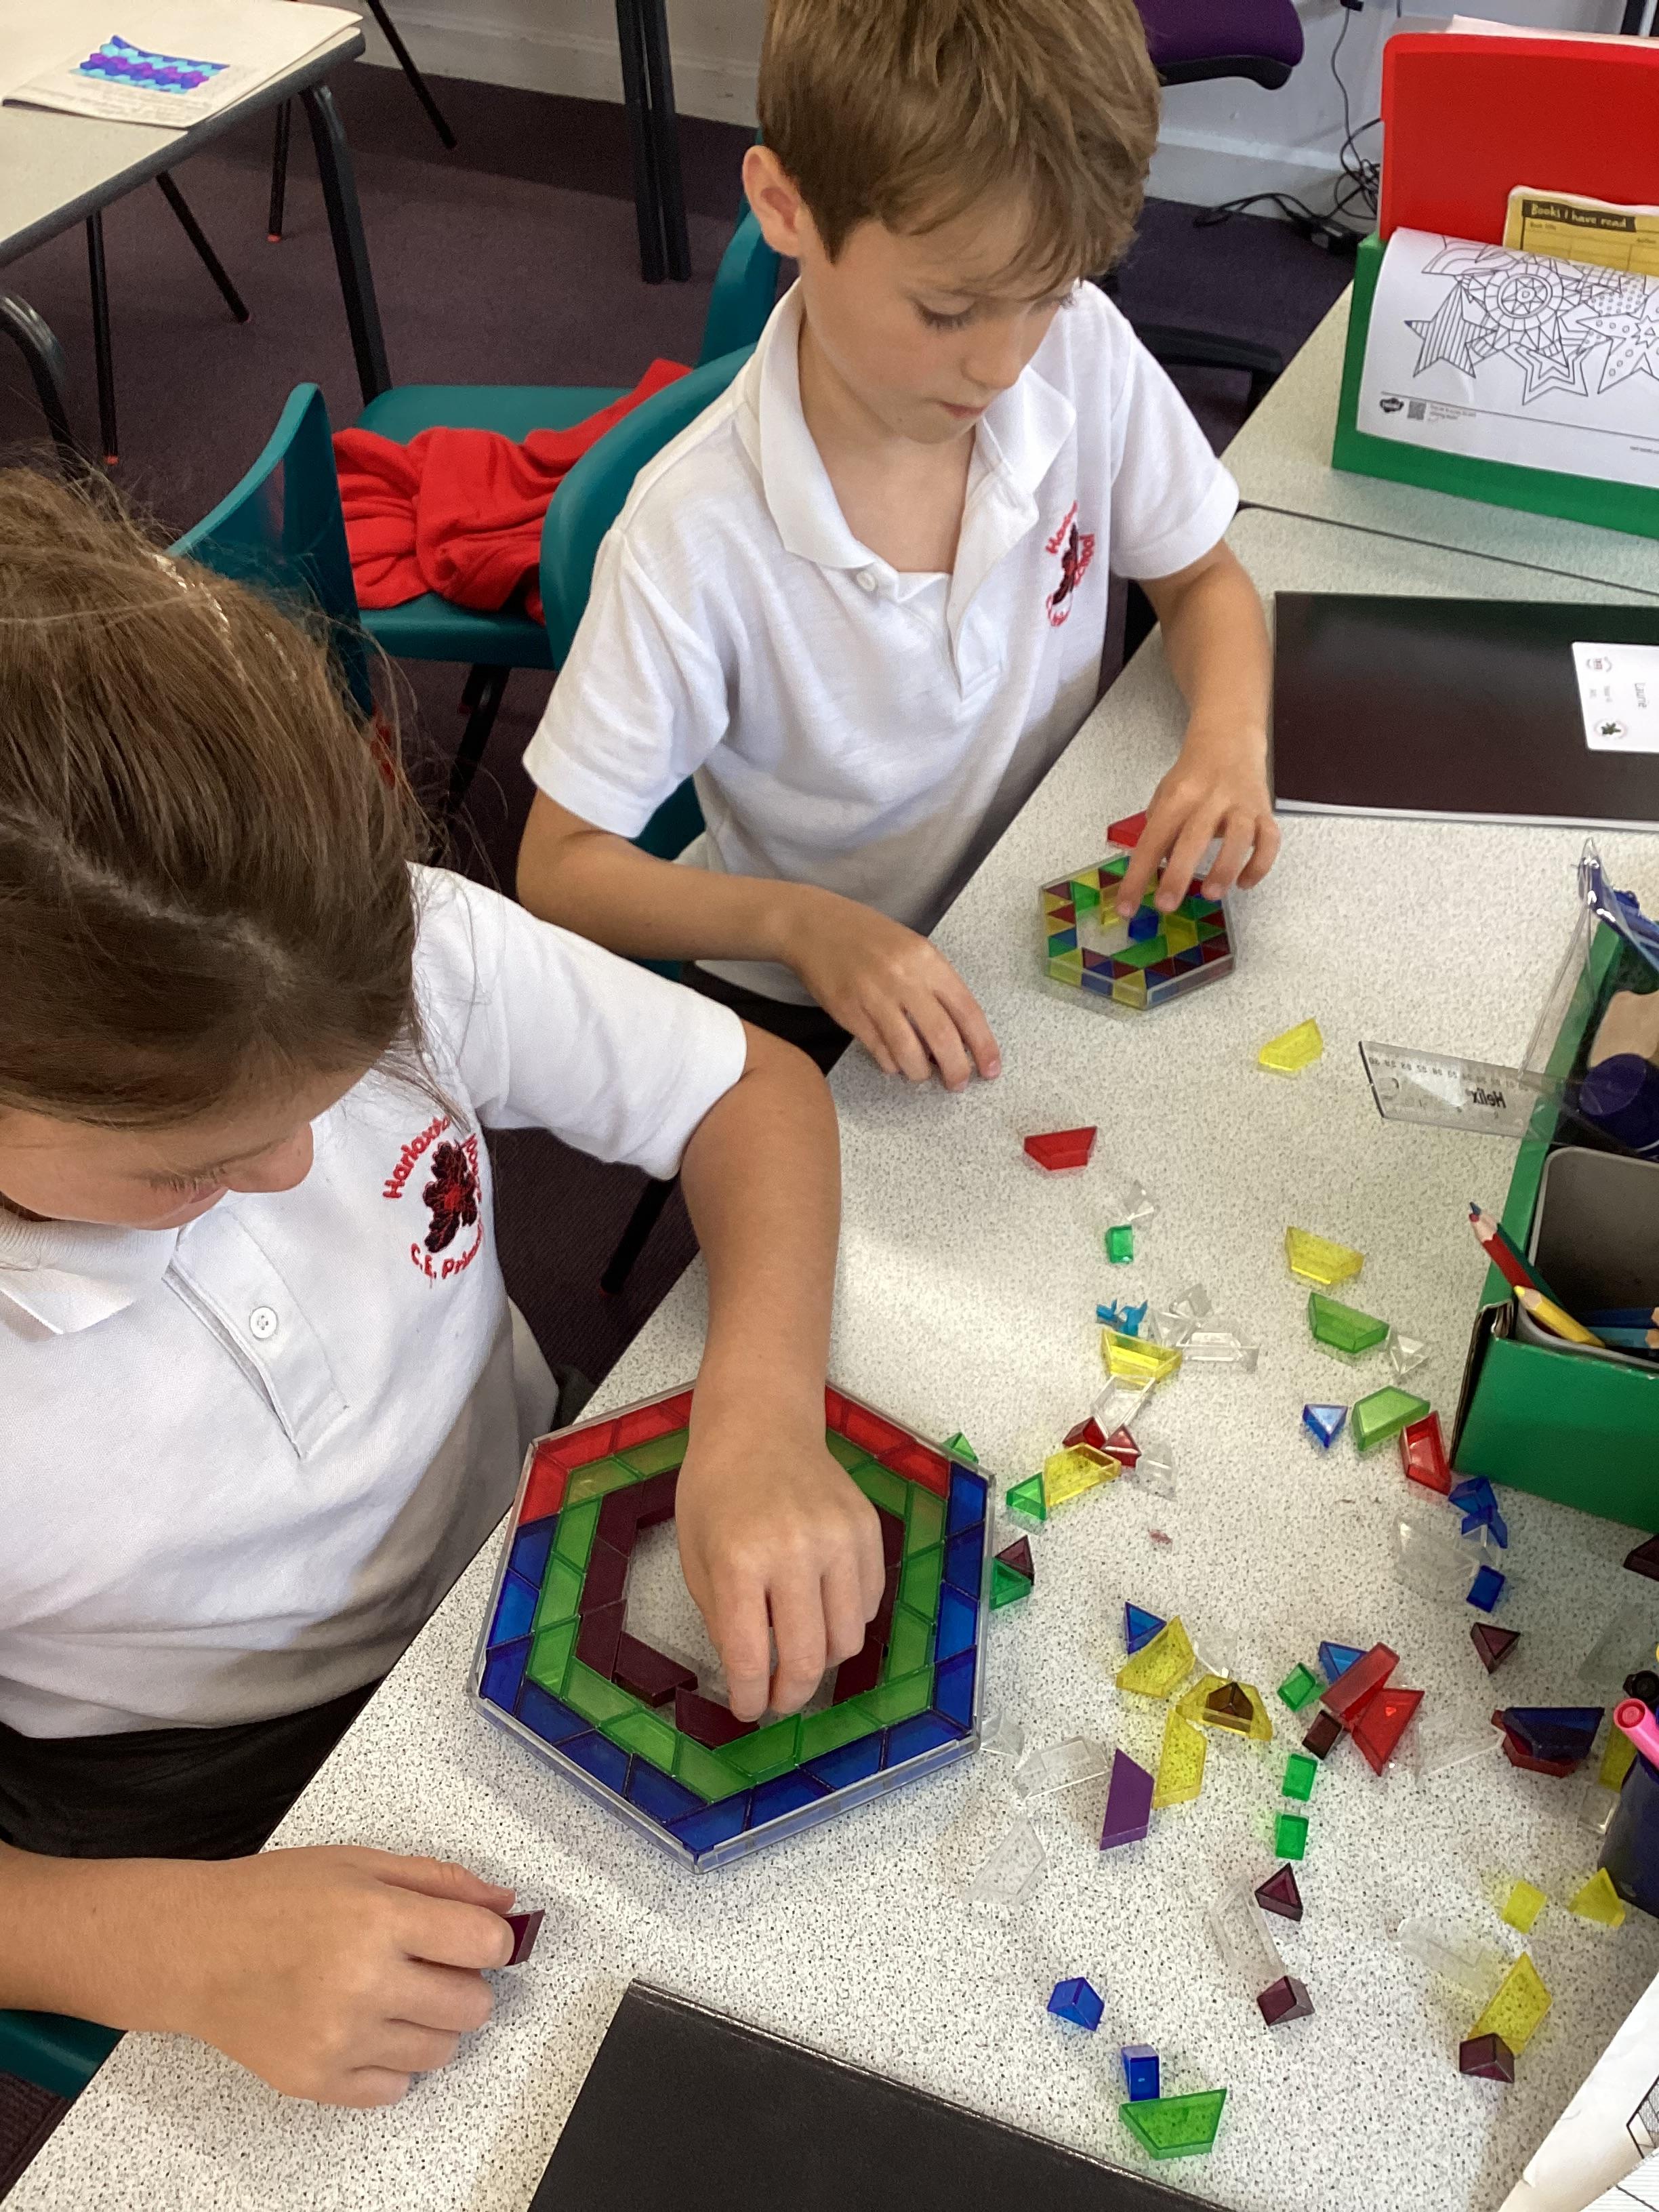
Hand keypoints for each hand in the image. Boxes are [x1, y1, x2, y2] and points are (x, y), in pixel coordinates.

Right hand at [172, 1848, 514, 2104]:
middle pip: (472, 2005)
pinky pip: (393, 2090)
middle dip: (466, 1983)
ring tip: (395, 1994)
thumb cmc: (272, 1899)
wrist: (194, 1950)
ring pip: (440, 2051)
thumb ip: (441, 1882)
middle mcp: (363, 1984)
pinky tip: (368, 2027)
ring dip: (432, 2023)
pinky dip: (393, 2064)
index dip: (492, 1939)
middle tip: (431, 1965)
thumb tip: (504, 1904)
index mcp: (378, 1919)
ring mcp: (339, 2040)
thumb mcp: (361, 1864)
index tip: (477, 1938)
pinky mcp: (316, 2081)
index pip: (484, 1944)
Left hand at [675, 1403, 884, 1720]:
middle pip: (810, 1657)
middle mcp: (796, 1549)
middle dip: (792, 1695)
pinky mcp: (868, 1529)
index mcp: (740, 1559)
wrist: (761, 1424)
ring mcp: (839, 1538)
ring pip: (849, 1638)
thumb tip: (752, 1675)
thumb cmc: (716, 1490)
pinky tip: (820, 1607)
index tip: (748, 1709)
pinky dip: (846, 1620)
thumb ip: (722, 1620)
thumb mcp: (696, 1557)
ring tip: (799, 1651)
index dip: (750, 1697)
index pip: (753, 1656)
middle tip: (779, 1700)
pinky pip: (870, 1603)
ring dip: (823, 1660)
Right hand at [777, 889, 999, 1090]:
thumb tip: (957, 1033)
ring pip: (909, 1051)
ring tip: (922, 1074)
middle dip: (956, 1069)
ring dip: (920, 1072)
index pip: (967, 1010)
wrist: (815, 926)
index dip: (983, 1045)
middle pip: (943, 1037)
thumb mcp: (912, 948)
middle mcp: (904, 978)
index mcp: (927, 960)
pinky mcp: (849, 1013)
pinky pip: (879, 1050)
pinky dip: (892, 1063)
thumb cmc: (868, 937)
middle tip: (958, 1083)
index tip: (991, 1068)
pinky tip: (895, 1061)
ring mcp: (874, 997)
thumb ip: (935, 985)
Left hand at [1115, 723, 1278, 917]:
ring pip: (1238, 837)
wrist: (1230, 740)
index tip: (1127, 907)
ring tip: (1212, 895)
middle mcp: (1210, 799)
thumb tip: (1149, 876)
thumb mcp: (1165, 797)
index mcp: (1178, 797)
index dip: (1137, 876)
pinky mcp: (1265, 812)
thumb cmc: (1193, 776)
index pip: (1152, 840)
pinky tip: (1245, 883)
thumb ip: (1159, 833)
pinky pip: (1269, 840)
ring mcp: (1241, 805)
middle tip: (1166, 905)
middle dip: (1178, 875)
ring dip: (1225, 868)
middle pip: (1193, 838)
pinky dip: (1260, 864)